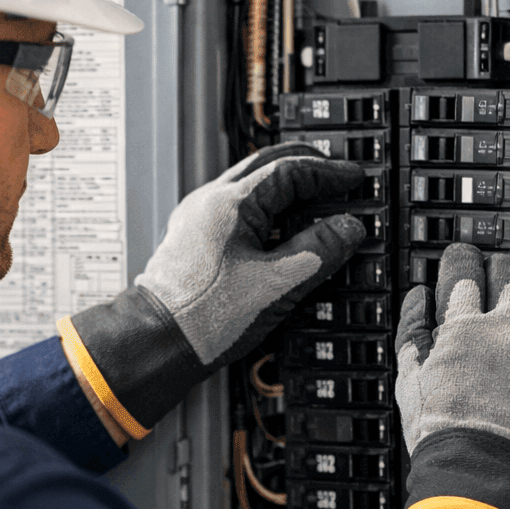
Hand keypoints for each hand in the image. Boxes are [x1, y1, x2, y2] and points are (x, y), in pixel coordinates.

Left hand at [60, 143, 365, 437]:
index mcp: (231, 203)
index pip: (290, 170)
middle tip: (335, 175)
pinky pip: (236, 209)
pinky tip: (278, 230)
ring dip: (284, 186)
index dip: (327, 173)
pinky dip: (266, 208)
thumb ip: (319, 252)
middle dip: (305, 166)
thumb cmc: (204, 317)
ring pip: (248, 185)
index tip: (353, 178)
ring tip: (313, 200)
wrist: (156, 342)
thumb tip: (348, 228)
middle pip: (265, 165)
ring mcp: (198, 220)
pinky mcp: (194, 241)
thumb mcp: (277, 284)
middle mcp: (210, 202)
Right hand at [395, 244, 509, 508]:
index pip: (464, 277)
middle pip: (509, 279)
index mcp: (462, 328)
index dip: (463, 264)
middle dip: (503, 271)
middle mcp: (504, 327)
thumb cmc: (446, 435)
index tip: (465, 262)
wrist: (488, 472)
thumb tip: (418, 300)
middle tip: (501, 274)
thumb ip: (412, 333)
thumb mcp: (409, 381)